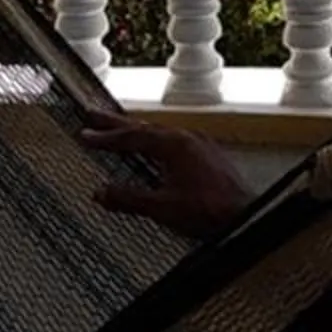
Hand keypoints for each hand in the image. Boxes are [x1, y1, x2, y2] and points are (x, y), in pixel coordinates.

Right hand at [82, 118, 254, 240]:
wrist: (246, 216)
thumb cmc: (209, 211)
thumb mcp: (162, 208)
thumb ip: (129, 199)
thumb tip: (100, 193)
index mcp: (173, 145)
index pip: (131, 137)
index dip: (106, 137)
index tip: (85, 133)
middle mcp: (186, 138)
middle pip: (145, 128)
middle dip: (117, 123)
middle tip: (94, 115)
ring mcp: (200, 144)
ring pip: (162, 132)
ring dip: (138, 130)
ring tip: (120, 128)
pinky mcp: (210, 155)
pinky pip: (176, 140)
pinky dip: (158, 140)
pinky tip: (158, 149)